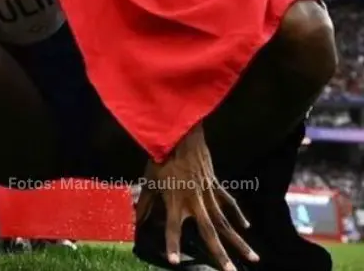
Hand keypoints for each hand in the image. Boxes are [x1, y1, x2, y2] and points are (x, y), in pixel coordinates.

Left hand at [135, 124, 258, 270]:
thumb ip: (146, 204)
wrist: (178, 134)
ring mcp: (207, 193)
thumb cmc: (159, 158)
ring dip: (238, 241)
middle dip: (220, 254)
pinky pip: (227, 202)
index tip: (174, 262)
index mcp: (174, 201)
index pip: (173, 228)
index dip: (172, 245)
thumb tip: (138, 220)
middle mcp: (194, 200)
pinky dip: (237, 214)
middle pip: (210, 232)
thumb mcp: (148, 181)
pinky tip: (246, 227)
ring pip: (226, 221)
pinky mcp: (214, 183)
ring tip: (253, 258)